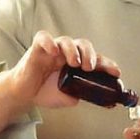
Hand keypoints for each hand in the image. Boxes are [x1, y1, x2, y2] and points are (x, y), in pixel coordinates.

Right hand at [6, 30, 120, 108]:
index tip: (115, 72)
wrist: (24, 94)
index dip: (106, 64)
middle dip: (90, 54)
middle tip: (90, 67)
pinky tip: (53, 51)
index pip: (95, 58)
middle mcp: (67, 53)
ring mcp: (53, 49)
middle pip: (83, 44)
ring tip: (74, 63)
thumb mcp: (67, 97)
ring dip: (73, 50)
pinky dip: (49, 42)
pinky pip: (43, 38)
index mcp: (77, 63)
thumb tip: (102, 101)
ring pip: (66, 40)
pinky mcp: (37, 49)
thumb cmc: (45, 92)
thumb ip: (82, 95)